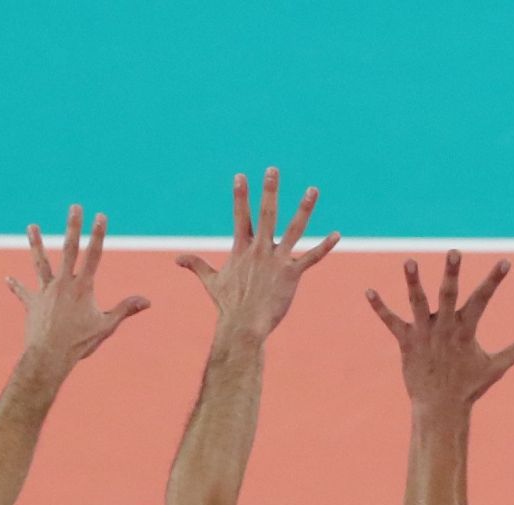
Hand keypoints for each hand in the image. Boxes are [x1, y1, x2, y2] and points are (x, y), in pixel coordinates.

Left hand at [7, 206, 148, 366]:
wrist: (49, 355)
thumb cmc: (80, 343)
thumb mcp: (107, 326)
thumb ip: (126, 309)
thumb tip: (147, 301)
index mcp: (83, 287)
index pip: (94, 255)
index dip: (98, 234)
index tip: (100, 216)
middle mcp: (64, 284)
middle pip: (69, 249)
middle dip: (73, 226)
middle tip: (75, 207)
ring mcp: (45, 291)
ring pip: (40, 262)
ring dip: (36, 243)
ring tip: (32, 226)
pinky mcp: (32, 303)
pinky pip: (23, 293)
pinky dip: (16, 286)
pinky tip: (8, 279)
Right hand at [178, 169, 339, 343]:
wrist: (243, 325)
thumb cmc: (228, 306)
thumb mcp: (211, 282)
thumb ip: (196, 265)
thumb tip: (177, 259)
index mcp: (242, 249)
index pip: (241, 216)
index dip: (241, 196)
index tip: (241, 176)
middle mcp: (260, 250)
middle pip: (266, 214)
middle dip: (269, 190)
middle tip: (273, 170)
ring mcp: (276, 260)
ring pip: (294, 229)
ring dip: (304, 208)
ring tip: (313, 190)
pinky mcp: (291, 274)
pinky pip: (312, 257)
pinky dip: (325, 246)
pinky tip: (337, 235)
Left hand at [367, 252, 513, 406]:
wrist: (441, 408)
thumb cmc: (469, 387)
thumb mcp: (497, 367)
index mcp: (466, 330)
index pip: (484, 299)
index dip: (495, 280)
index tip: (505, 261)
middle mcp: (445, 328)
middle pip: (449, 294)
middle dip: (452, 273)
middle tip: (454, 251)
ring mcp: (424, 334)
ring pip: (417, 303)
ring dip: (413, 282)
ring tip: (409, 261)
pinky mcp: (406, 342)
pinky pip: (390, 322)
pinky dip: (379, 308)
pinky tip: (368, 291)